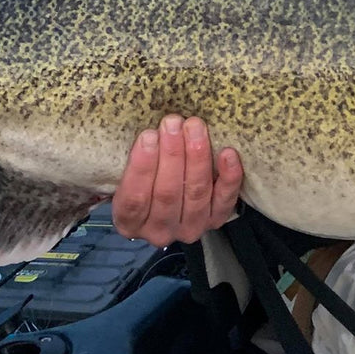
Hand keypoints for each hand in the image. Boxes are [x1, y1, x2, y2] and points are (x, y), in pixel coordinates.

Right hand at [111, 114, 242, 246]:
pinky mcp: (214, 221)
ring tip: (195, 127)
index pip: (134, 199)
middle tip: (173, 123)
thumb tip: (143, 130)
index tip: (148, 135)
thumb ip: (131, 159)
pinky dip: (229, 178)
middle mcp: (158, 231)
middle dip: (172, 154)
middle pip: (167, 193)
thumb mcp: (125, 174)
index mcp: (128, 222)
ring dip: (197, 157)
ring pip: (196, 193)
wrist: (164, 199)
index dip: (142, 167)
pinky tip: (228, 154)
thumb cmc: (141, 179)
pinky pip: (224, 201)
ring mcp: (189, 228)